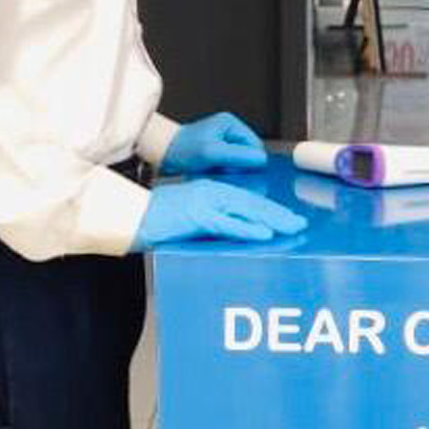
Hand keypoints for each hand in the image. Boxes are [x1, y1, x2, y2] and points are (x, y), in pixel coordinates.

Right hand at [131, 179, 305, 249]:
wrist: (128, 215)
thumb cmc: (151, 220)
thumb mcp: (186, 220)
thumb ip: (209, 224)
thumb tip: (228, 236)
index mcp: (209, 192)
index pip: (246, 200)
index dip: (269, 209)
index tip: (287, 218)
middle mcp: (210, 192)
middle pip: (252, 203)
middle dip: (279, 214)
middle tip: (300, 224)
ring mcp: (204, 203)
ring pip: (246, 211)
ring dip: (273, 220)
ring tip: (293, 228)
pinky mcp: (196, 216)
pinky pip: (227, 224)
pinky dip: (247, 228)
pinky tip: (264, 233)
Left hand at [161, 111, 266, 175]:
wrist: (161, 153)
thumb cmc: (181, 150)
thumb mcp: (211, 153)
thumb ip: (237, 155)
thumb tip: (261, 160)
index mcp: (230, 124)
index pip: (255, 146)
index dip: (248, 161)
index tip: (234, 169)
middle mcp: (229, 130)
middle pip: (248, 155)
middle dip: (238, 166)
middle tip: (221, 170)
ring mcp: (223, 141)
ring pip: (239, 162)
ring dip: (229, 171)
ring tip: (213, 171)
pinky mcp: (216, 152)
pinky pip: (228, 166)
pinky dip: (222, 172)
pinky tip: (211, 173)